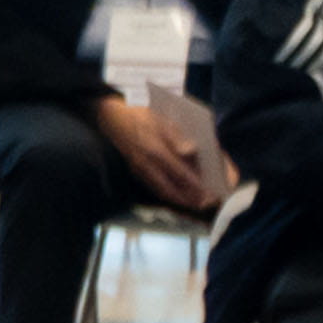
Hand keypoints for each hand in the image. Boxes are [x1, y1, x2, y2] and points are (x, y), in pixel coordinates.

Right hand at [92, 95, 219, 212]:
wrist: (113, 118)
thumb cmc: (142, 116)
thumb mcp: (162, 121)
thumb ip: (177, 137)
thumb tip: (190, 151)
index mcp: (156, 150)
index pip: (180, 173)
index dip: (195, 187)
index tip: (209, 195)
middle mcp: (146, 165)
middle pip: (170, 189)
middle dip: (188, 200)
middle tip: (204, 205)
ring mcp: (139, 170)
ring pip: (160, 191)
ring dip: (178, 200)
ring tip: (193, 204)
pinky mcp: (135, 172)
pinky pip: (153, 188)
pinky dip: (167, 195)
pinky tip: (176, 196)